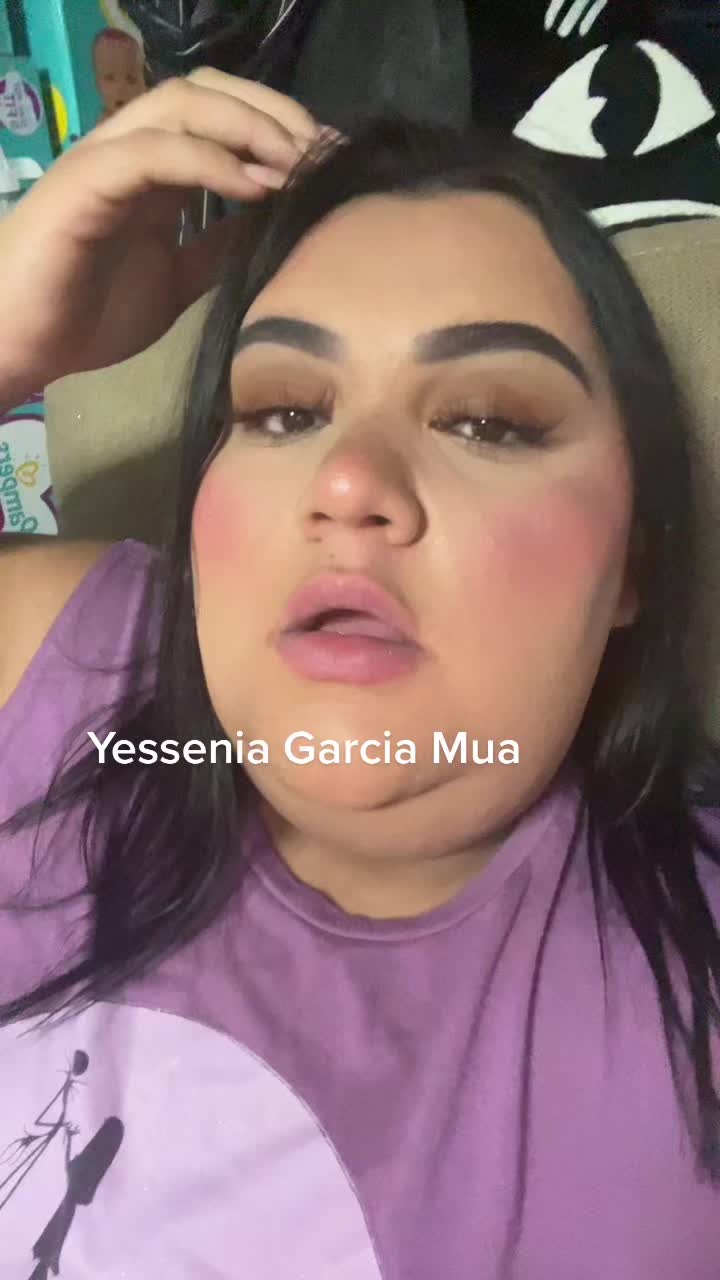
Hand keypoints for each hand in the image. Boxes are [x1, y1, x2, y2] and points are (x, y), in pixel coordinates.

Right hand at [0, 69, 322, 402]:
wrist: (20, 346)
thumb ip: (215, 250)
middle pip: (209, 91)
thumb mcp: (175, 283)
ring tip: (296, 161)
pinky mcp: (86, 181)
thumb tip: (268, 225)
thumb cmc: (85, 317)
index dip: (279, 126)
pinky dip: (210, 161)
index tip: (329, 160)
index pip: (222, 116)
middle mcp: (131, 150)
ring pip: (182, 104)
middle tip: (323, 150)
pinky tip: (253, 184)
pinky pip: (154, 151)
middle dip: (274, 112)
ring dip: (249, 125)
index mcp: (154, 172)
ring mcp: (106, 159)